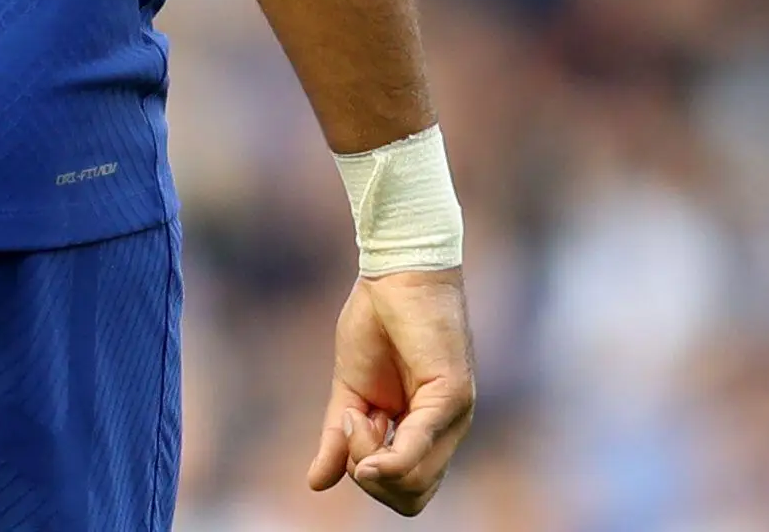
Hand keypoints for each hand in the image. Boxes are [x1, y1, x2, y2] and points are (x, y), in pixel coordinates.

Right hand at [305, 268, 475, 515]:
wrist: (395, 270)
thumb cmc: (377, 321)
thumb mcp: (348, 391)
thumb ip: (337, 438)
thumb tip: (315, 484)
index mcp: (424, 431)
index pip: (406, 491)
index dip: (370, 479)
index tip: (347, 430)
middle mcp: (446, 429)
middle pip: (411, 498)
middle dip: (368, 478)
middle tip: (351, 426)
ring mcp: (453, 414)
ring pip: (415, 483)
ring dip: (369, 461)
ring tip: (357, 415)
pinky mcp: (453, 393)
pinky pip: (419, 446)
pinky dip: (389, 456)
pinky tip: (363, 433)